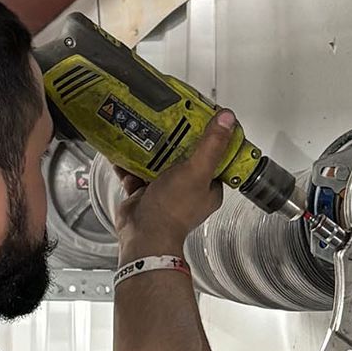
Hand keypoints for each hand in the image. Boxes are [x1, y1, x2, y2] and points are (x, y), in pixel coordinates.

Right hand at [115, 108, 238, 256]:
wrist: (143, 234)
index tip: (201, 117)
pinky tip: (122, 144)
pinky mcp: (143, 193)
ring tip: (144, 125)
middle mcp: (188, 189)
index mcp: (208, 187)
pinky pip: (135, 172)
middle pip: (184, 156)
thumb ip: (212, 146)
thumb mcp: (197, 171)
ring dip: (152, 146)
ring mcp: (164, 191)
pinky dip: (129, 160)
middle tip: (168, 116)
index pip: (215, 156)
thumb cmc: (173, 210)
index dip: (210, 137)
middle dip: (176, 138)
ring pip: (159, 162)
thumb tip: (229, 119)